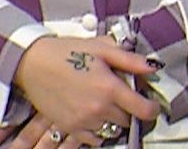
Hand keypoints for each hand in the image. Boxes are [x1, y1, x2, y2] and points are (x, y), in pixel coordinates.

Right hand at [5, 37, 159, 146]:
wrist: (33, 63)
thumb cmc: (67, 52)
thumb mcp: (103, 48)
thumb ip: (131, 60)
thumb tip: (154, 67)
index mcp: (110, 88)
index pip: (143, 110)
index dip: (153, 109)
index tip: (152, 105)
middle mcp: (98, 109)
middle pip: (127, 120)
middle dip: (131, 110)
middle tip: (125, 97)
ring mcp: (82, 121)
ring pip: (111, 129)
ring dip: (114, 119)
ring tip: (107, 103)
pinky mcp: (68, 127)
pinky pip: (92, 139)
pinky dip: (98, 130)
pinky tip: (95, 115)